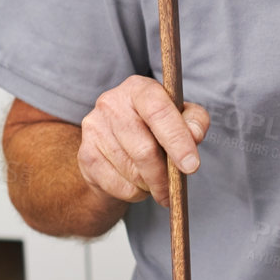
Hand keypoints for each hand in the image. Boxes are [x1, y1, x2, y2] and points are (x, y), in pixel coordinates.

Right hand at [77, 75, 208, 206]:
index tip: (191, 166)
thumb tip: (194, 135)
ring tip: (157, 182)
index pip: (159, 112)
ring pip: (131, 171)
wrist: (120, 144)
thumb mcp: (183, 117)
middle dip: (164, 176)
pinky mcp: (85, 154)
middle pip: (144, 150)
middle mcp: (111, 103)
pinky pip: (118, 185)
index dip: (177, 141)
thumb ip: (195, 121)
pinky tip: (139, 184)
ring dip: (151, 184)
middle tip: (175, 189)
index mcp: (138, 88)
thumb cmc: (158, 127)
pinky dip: (135, 192)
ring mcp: (94, 128)